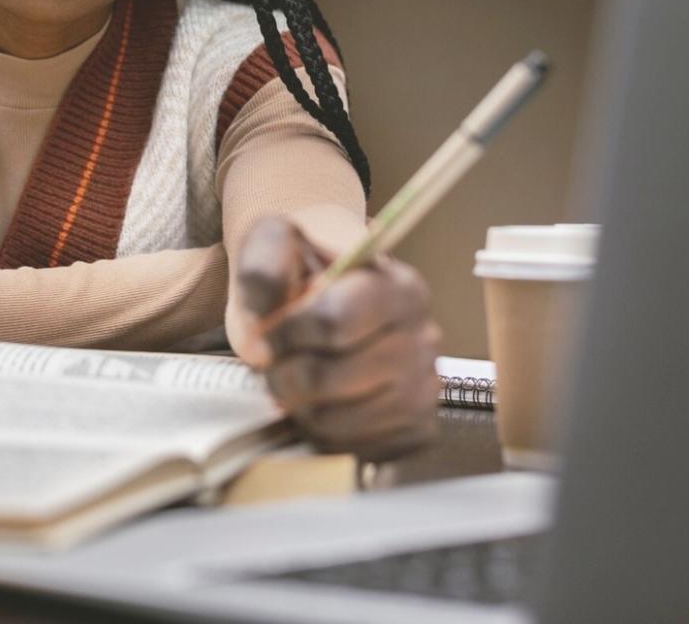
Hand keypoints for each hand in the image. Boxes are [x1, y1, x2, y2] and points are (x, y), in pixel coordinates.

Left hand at [229, 216, 440, 461]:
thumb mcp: (277, 239)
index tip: (268, 329)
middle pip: (330, 377)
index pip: (334, 322)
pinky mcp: (415, 428)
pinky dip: (322, 433)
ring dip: (298, 405)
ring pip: (339, 420)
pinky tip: (319, 403)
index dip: (285, 331)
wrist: (323, 290)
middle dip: (285, 372)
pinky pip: (356, 448)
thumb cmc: (304, 266)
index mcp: (400, 287)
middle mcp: (424, 337)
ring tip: (294, 379)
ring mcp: (424, 387)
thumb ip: (264, 264)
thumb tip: (264, 321)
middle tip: (275, 360)